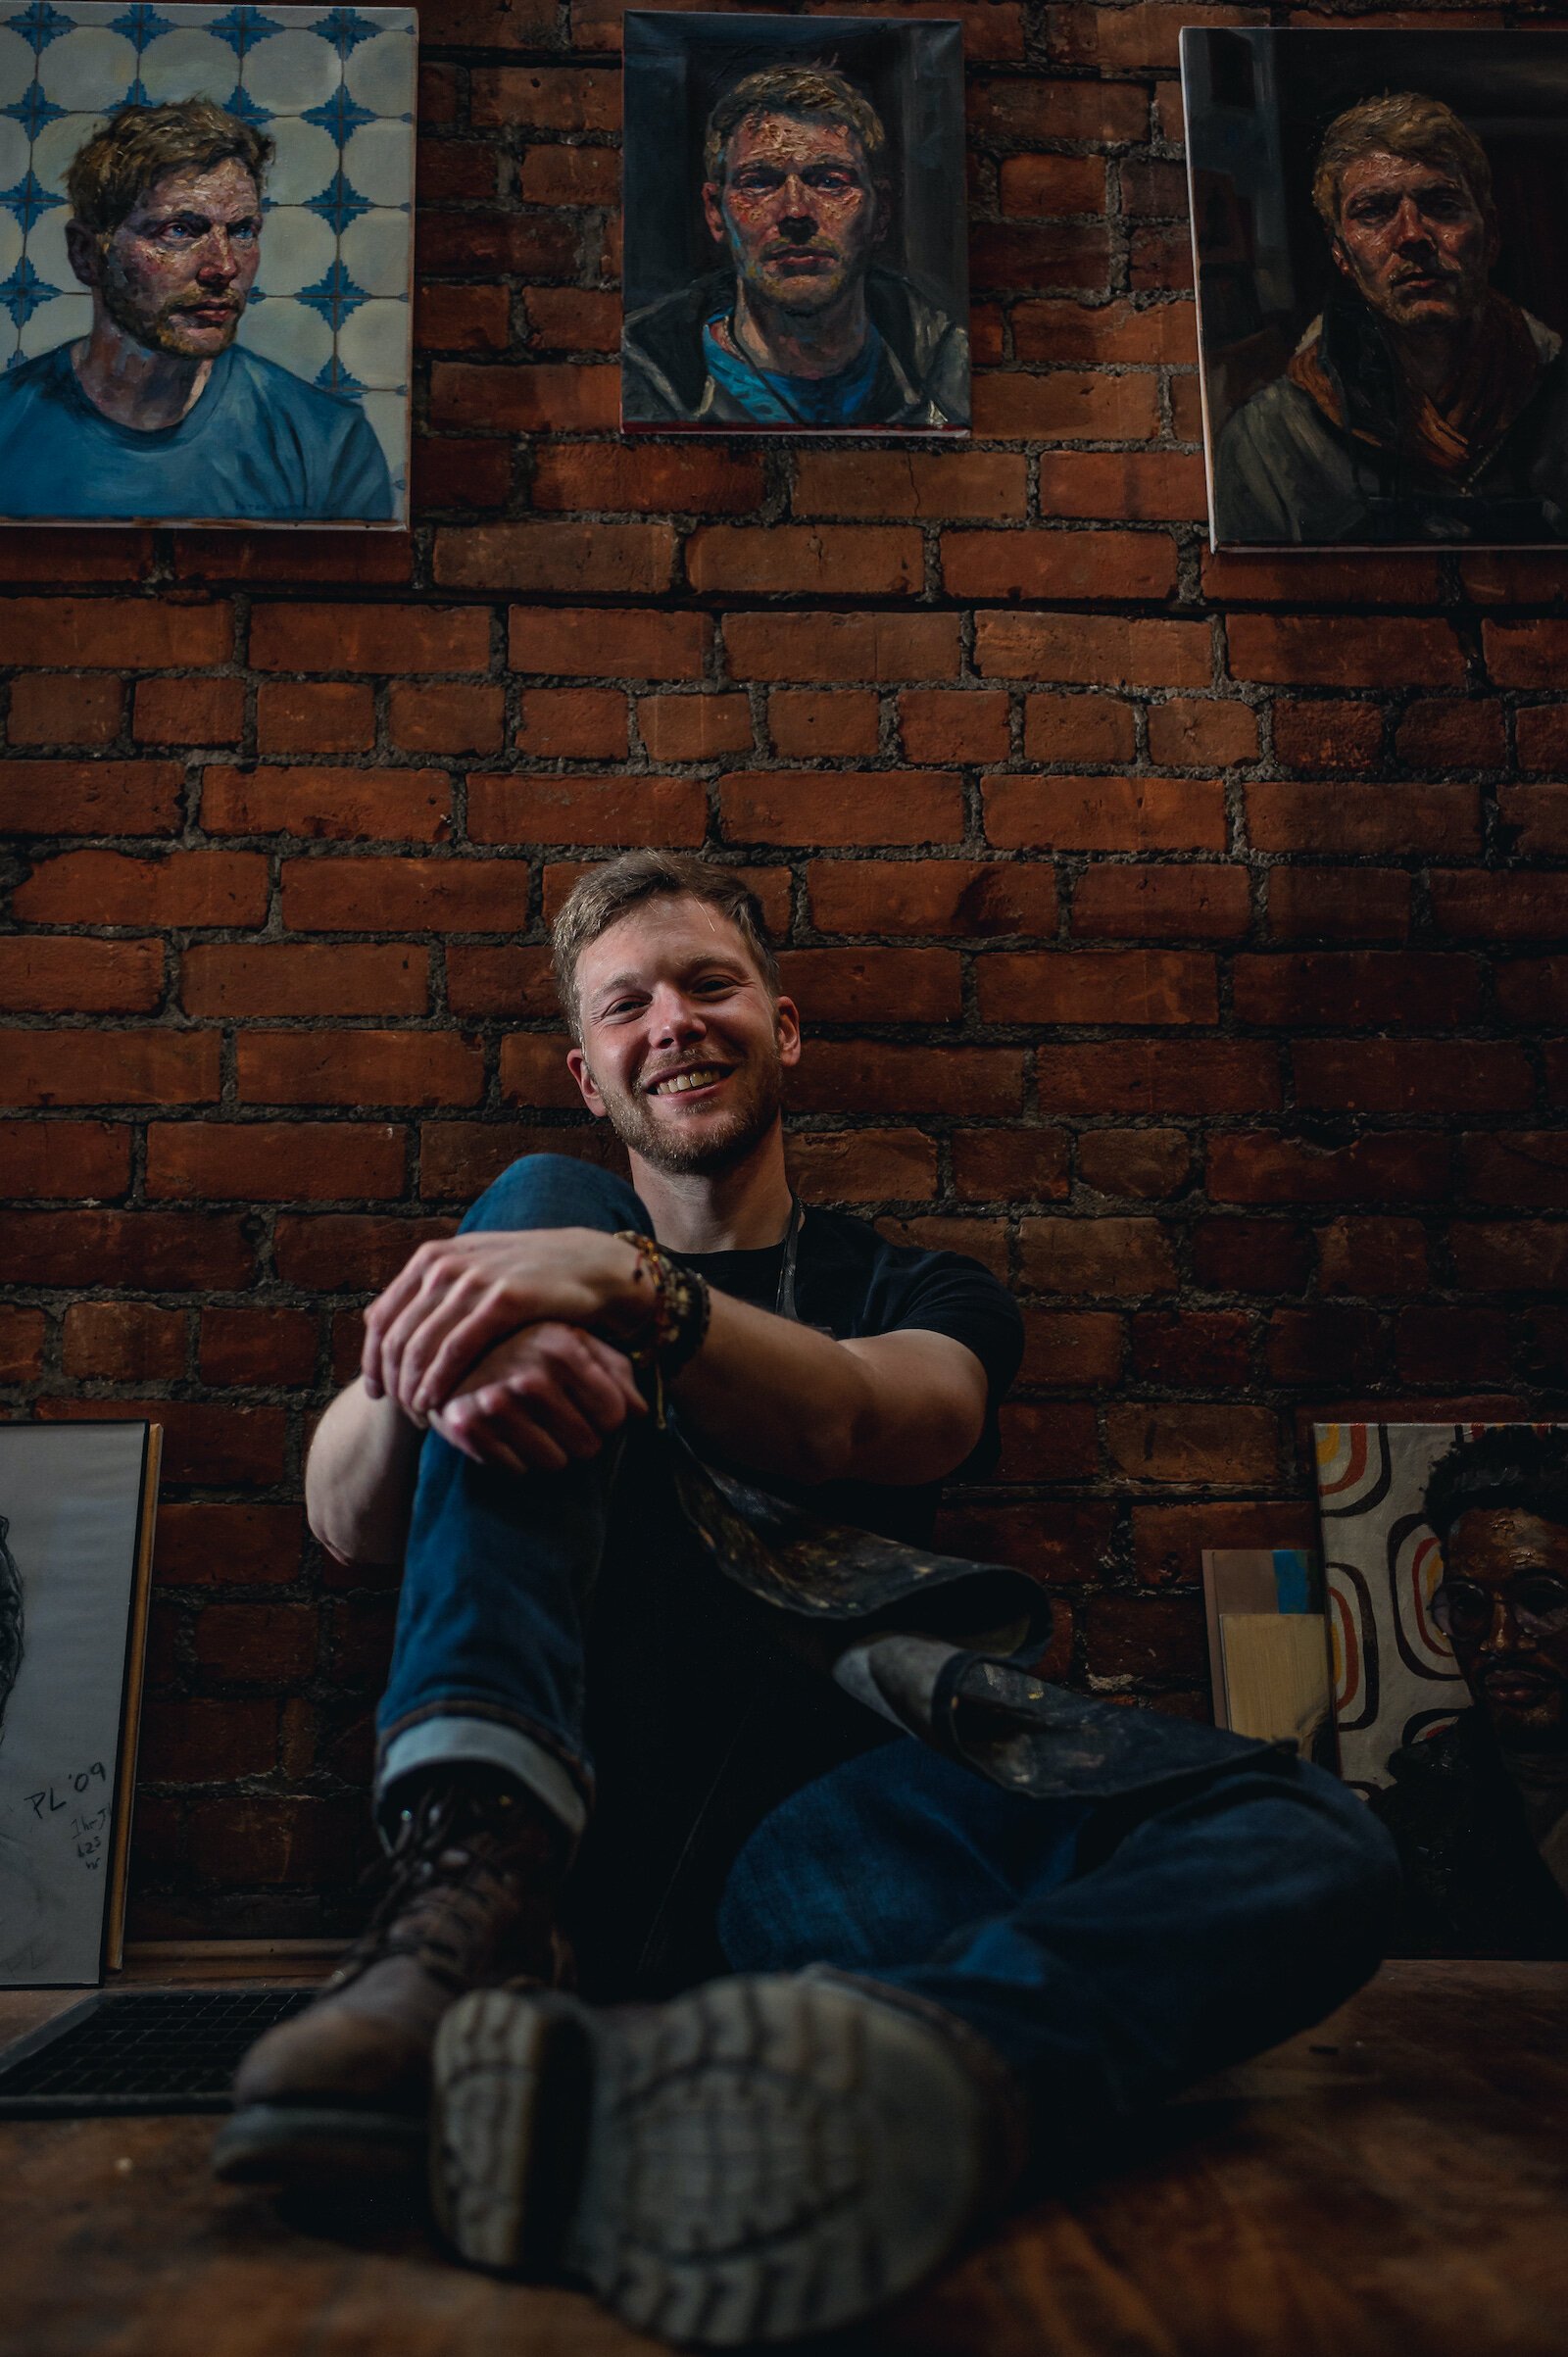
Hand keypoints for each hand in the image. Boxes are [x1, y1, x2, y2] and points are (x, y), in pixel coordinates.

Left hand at [362, 1228, 645, 1416]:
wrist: (590, 1265)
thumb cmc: (528, 1278)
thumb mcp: (471, 1273)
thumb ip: (427, 1293)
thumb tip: (372, 1317)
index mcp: (431, 1258)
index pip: (381, 1318)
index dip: (372, 1361)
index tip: (379, 1394)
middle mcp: (445, 1265)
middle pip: (396, 1337)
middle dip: (394, 1383)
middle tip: (403, 1414)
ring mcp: (473, 1280)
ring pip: (420, 1347)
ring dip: (413, 1388)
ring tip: (420, 1416)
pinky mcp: (502, 1301)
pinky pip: (455, 1351)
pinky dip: (439, 1382)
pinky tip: (437, 1405)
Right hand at [429, 1323, 646, 1474]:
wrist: (448, 1350)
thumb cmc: (527, 1346)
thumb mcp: (576, 1343)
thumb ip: (615, 1371)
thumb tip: (639, 1413)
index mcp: (562, 1346)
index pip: (614, 1415)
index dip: (607, 1419)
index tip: (593, 1410)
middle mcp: (529, 1374)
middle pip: (588, 1445)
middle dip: (580, 1439)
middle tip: (559, 1421)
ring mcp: (494, 1402)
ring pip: (555, 1464)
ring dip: (550, 1453)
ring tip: (533, 1427)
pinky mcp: (465, 1426)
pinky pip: (517, 1471)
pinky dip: (516, 1460)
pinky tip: (505, 1434)